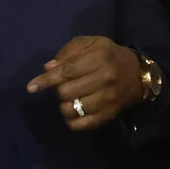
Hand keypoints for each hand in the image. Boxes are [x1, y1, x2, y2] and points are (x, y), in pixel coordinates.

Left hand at [27, 35, 142, 129]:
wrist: (139, 74)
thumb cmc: (109, 55)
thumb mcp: (91, 43)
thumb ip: (69, 51)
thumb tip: (48, 67)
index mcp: (99, 58)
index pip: (67, 71)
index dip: (46, 80)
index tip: (31, 87)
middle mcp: (105, 79)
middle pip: (67, 92)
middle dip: (58, 90)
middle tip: (63, 86)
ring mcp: (108, 99)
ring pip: (73, 109)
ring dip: (64, 106)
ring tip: (69, 99)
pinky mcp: (110, 115)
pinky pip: (83, 124)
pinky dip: (72, 122)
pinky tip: (72, 113)